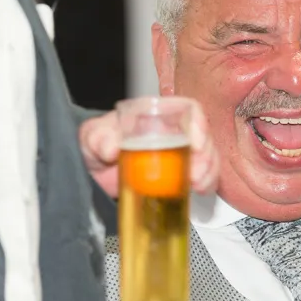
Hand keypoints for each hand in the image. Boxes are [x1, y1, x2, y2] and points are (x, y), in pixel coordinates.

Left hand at [79, 101, 219, 197]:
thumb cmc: (99, 144)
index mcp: (157, 114)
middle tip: (196, 174)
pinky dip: (206, 183)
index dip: (198, 123)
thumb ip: (97, 137)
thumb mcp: (92, 137)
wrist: (96, 172)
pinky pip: (204, 175)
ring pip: (208, 156)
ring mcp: (181, 152)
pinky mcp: (183, 173)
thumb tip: (111, 147)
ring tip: (198, 185)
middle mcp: (175, 130)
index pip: (187, 109)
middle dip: (206, 155)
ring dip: (209, 170)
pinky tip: (200, 191)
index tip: (197, 143)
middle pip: (203, 136)